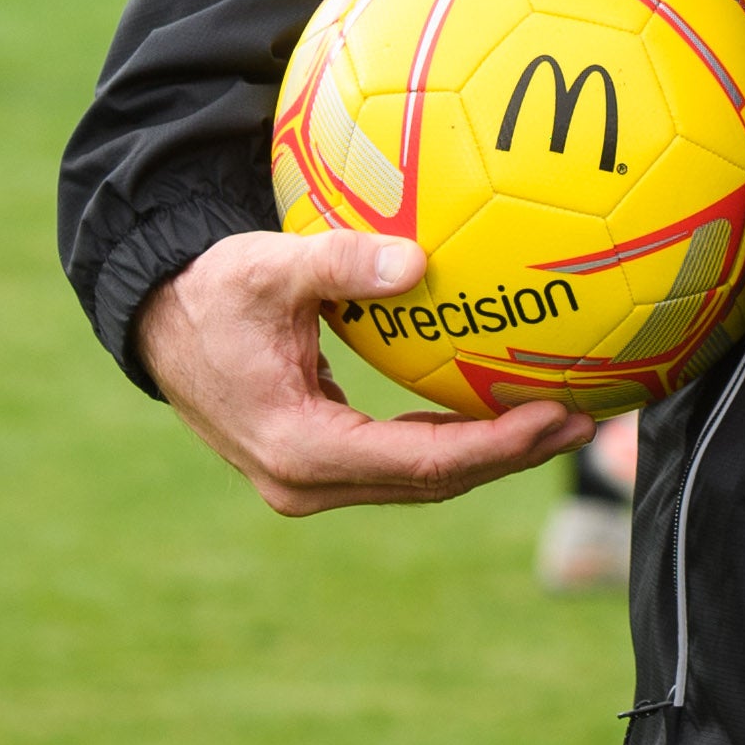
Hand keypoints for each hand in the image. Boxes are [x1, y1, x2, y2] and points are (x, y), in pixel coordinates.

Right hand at [137, 228, 592, 516]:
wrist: (157, 325)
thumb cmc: (212, 291)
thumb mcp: (266, 267)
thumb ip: (339, 264)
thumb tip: (417, 262)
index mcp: (299, 447)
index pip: (420, 463)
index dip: (494, 447)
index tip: (555, 416)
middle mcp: (308, 482)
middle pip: (434, 483)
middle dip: (514, 455)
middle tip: (587, 418)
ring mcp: (313, 481)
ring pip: (423, 479)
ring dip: (494, 453)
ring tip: (565, 416)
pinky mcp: (321, 465)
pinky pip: (406, 461)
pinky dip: (458, 442)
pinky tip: (506, 410)